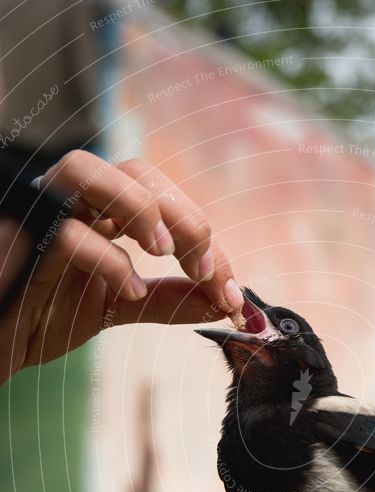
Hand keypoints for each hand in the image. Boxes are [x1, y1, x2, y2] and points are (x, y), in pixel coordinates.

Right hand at [0, 151, 243, 382]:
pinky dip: (108, 260)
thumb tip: (222, 302)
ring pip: (89, 170)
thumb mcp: (119, 306)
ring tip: (169, 255)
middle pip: (136, 171)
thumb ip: (168, 300)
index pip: (163, 201)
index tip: (231, 291)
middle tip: (207, 270)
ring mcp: (42, 212)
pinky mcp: (21, 240)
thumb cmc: (44, 315)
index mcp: (100, 209)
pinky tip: (130, 292)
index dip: (204, 240)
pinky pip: (65, 233)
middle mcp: (71, 200)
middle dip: (184, 217)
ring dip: (140, 208)